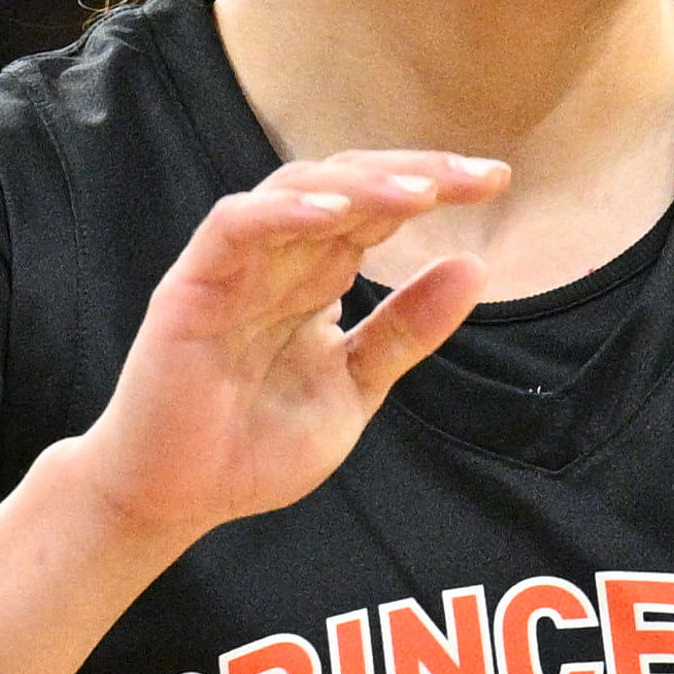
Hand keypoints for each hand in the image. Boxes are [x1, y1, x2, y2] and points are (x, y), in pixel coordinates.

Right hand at [66, 152, 505, 548]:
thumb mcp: (355, 387)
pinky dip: (282, 212)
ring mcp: (234, 267)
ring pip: (296, 191)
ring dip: (362, 186)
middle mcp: (278, 258)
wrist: (177, 500)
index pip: (378, 210)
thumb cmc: (254, 446)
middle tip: (482, 178)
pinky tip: (335, 213)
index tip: (497, 182)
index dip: (434, 187)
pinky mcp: (191, 286)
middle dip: (416, 173)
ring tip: (422, 193)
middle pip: (349, 185)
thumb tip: (474, 268)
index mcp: (316, 277)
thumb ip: (406, 330)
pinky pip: (234, 226)